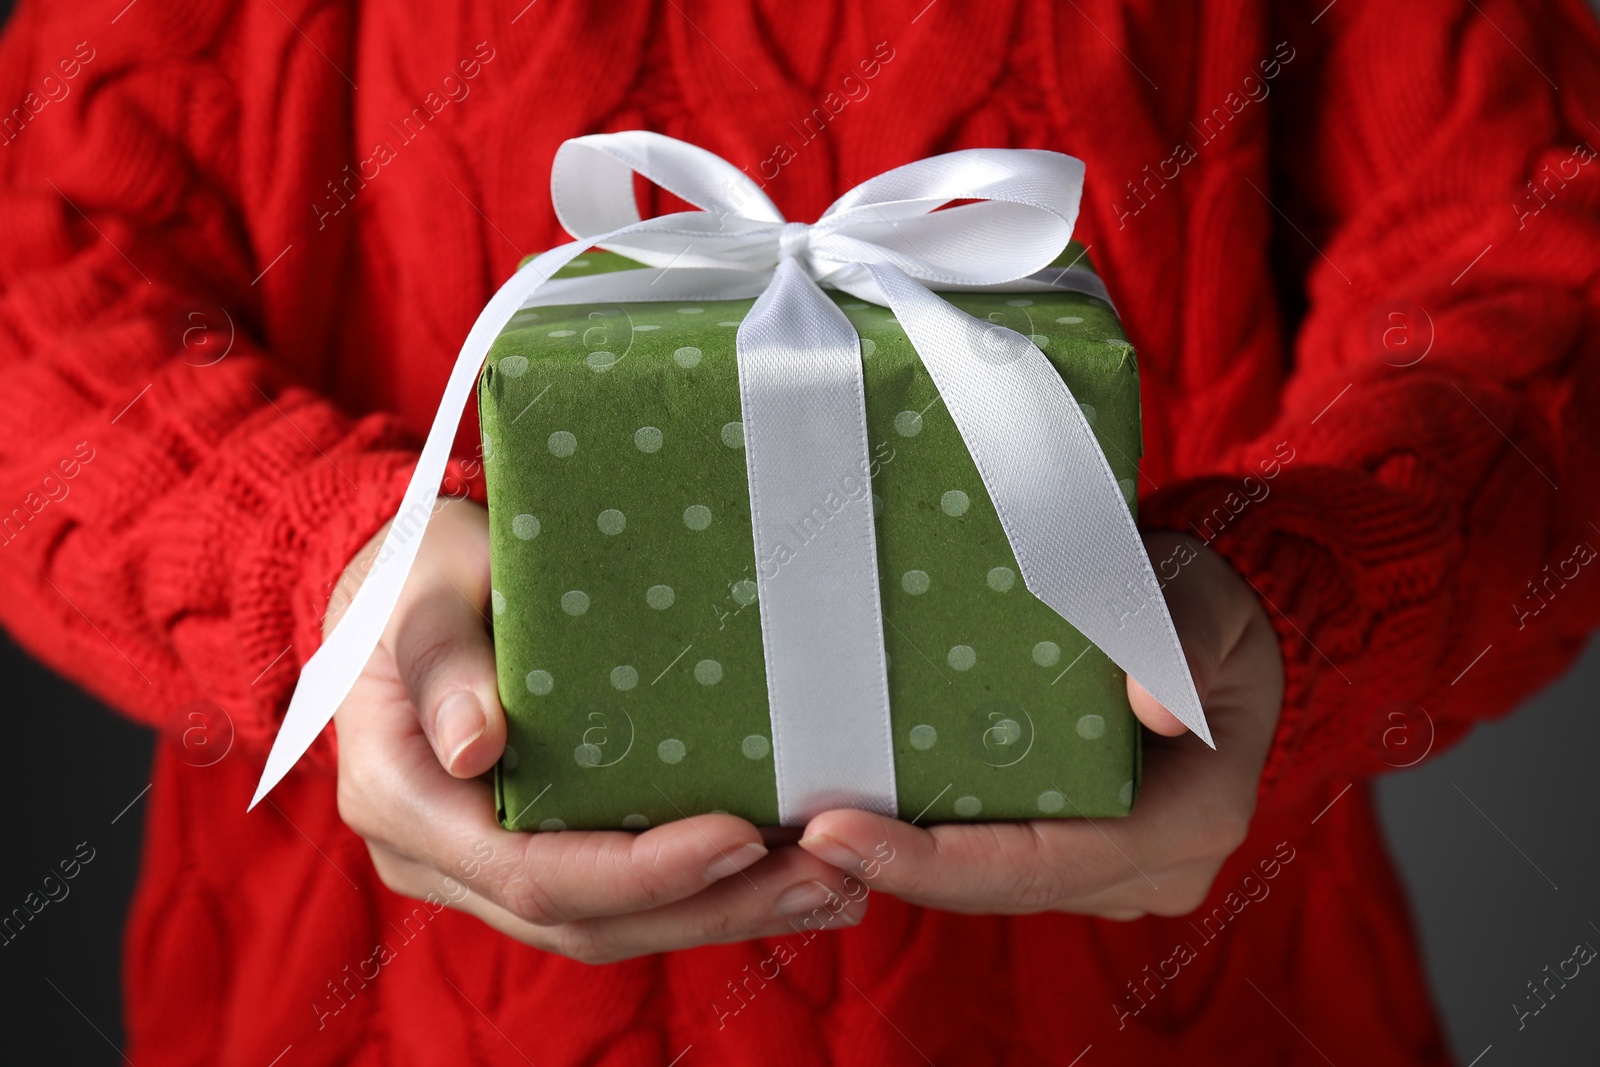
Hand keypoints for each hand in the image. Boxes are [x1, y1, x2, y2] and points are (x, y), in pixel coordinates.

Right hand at [329, 497, 868, 963]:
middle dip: (711, 908)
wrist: (398, 591)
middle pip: (584, 919)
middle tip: (827, 881)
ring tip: (833, 889)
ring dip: (725, 913)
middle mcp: (437, 856)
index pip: (530, 869)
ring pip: (611, 925)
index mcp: (401, 795)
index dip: (639, 870)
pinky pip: (619, 898)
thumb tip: (474, 747)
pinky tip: (786, 872)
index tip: (741, 837)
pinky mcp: (530, 853)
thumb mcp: (420, 582)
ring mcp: (480, 867)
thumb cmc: (415, 570)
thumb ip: (441, 655)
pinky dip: (704, 892)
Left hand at [797, 532, 1283, 919]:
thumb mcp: (1200, 598)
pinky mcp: (1078, 851)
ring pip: (989, 883)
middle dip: (893, 867)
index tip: (838, 833)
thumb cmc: (1205, 601)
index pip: (1044, 864)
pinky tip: (847, 813)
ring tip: (796, 827)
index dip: (938, 861)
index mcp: (1189, 819)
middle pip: (1001, 887)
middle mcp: (1151, 868)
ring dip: (899, 861)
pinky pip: (992, 858)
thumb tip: (1148, 707)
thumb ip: (1177, 635)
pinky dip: (925, 840)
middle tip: (788, 833)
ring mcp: (1113, 869)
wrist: (1224, 629)